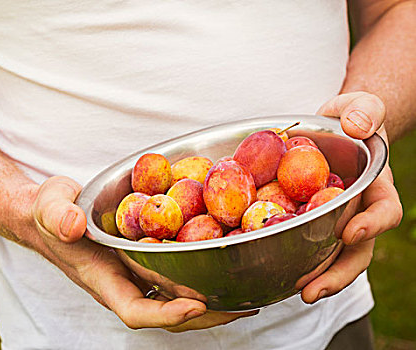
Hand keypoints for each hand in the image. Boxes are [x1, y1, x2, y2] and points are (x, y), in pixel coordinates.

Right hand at [30, 176, 256, 330]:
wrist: (52, 214)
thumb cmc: (49, 212)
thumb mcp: (49, 206)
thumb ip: (58, 216)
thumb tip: (73, 226)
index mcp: (102, 279)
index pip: (135, 310)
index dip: (167, 314)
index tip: (198, 304)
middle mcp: (122, 285)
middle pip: (166, 314)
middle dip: (204, 315)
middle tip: (242, 304)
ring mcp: (133, 277)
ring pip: (174, 300)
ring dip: (209, 303)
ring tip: (244, 295)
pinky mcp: (142, 263)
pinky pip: (173, 278)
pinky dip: (198, 278)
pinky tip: (221, 268)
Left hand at [301, 91, 402, 302]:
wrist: (331, 130)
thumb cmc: (349, 119)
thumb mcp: (360, 105)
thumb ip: (364, 110)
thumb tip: (358, 126)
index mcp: (376, 187)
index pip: (384, 211)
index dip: (372, 225)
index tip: (351, 232)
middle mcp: (357, 212)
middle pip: (356, 251)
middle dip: (337, 273)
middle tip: (312, 290)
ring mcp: (332, 221)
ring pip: (329, 256)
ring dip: (315, 278)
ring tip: (295, 292)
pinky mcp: (306, 222)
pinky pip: (300, 242)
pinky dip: (288, 256)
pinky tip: (268, 268)